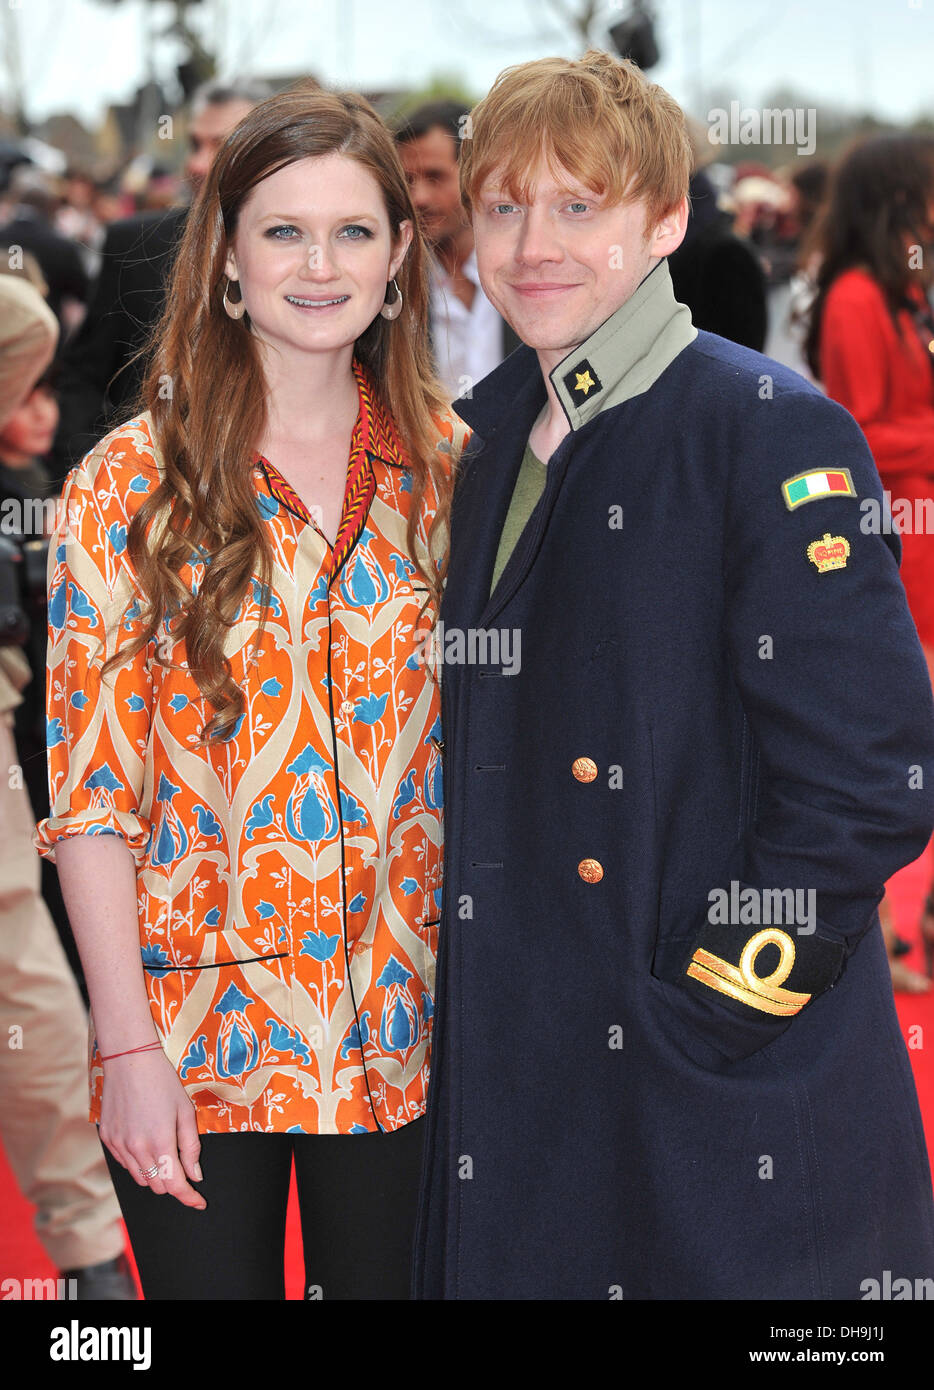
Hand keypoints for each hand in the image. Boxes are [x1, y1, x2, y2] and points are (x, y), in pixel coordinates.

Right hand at [98, 1050, 206, 1208]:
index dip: (189, 1197)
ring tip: (166, 1155)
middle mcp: (136, 1149)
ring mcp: (118, 1145)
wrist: (130, 1059)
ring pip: (140, 1178)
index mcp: (160, 1142)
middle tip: (185, 1171)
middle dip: (173, 1184)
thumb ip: (190, 1147)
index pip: (175, 1185)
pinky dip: (138, 1163)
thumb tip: (195, 1175)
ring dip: (155, 1175)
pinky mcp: (107, 1138)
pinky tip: (146, 1145)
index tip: (199, 1202)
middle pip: (157, 1186)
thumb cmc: (163, 1082)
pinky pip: (125, 1163)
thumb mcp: (185, 1111)